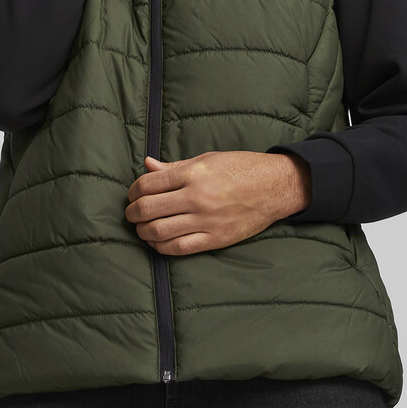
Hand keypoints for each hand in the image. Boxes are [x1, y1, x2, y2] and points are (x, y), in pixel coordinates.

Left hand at [125, 151, 311, 255]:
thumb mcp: (207, 159)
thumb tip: (147, 165)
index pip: (148, 184)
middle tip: (131, 213)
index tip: (132, 195)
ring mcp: (206, 220)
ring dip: (142, 231)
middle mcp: (197, 197)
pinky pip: (178, 248)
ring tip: (142, 227)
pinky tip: (156, 241)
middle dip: (132, 212)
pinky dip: (160, 246)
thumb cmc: (241, 168)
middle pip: (148, 208)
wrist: (275, 187)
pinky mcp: (215, 239)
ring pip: (158, 231)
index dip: (133, 191)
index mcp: (193, 173)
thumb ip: (175, 166)